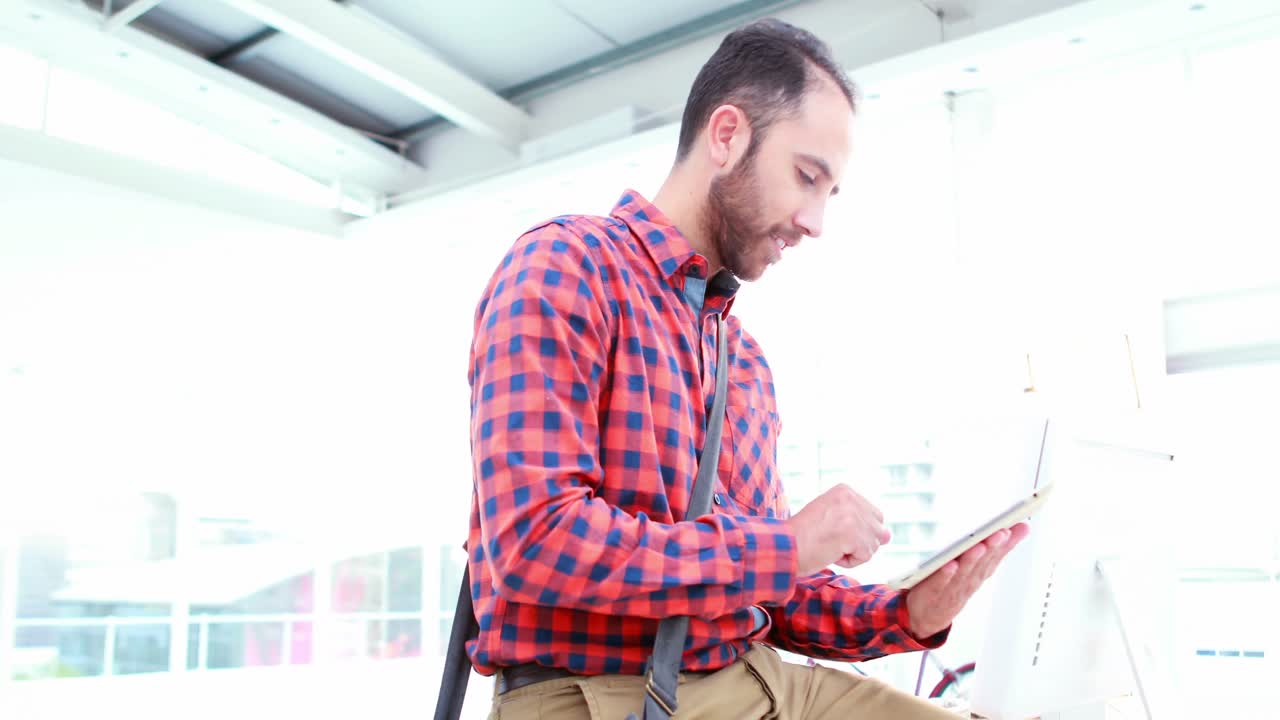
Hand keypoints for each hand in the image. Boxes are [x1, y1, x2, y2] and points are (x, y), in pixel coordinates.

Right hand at [786, 484, 891, 575]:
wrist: (784, 546)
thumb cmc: (803, 536)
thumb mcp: (832, 516)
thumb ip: (860, 521)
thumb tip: (888, 536)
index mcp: (845, 490)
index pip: (873, 515)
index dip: (856, 531)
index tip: (831, 531)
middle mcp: (851, 499)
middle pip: (876, 530)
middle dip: (860, 541)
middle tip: (832, 540)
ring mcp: (853, 516)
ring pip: (872, 545)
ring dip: (853, 552)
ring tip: (830, 546)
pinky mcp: (853, 534)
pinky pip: (865, 556)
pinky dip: (849, 561)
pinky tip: (831, 553)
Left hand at [904, 523, 1029, 638]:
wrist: (928, 617)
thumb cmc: (954, 587)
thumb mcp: (979, 567)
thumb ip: (997, 548)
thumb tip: (1022, 527)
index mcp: (979, 572)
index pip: (995, 554)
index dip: (1006, 542)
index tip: (1017, 526)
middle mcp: (969, 579)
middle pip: (982, 562)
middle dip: (992, 547)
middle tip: (1001, 532)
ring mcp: (952, 588)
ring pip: (964, 572)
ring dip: (972, 559)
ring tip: (980, 545)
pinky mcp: (934, 593)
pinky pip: (940, 583)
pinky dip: (946, 575)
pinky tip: (950, 565)